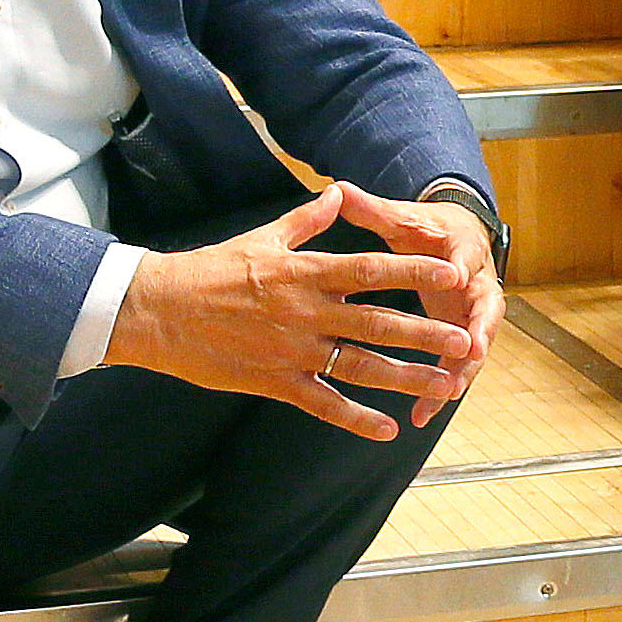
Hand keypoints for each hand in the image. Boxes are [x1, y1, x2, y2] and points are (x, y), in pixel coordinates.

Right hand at [109, 186, 499, 437]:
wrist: (158, 310)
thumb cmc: (209, 270)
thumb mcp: (261, 237)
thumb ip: (307, 220)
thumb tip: (337, 193)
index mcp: (305, 272)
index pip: (371, 268)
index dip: (414, 270)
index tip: (452, 270)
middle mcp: (306, 311)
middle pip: (377, 322)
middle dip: (425, 333)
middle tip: (464, 341)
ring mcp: (292, 350)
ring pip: (359, 366)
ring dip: (405, 377)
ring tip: (444, 385)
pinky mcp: (275, 381)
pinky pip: (323, 403)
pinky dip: (356, 418)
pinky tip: (388, 428)